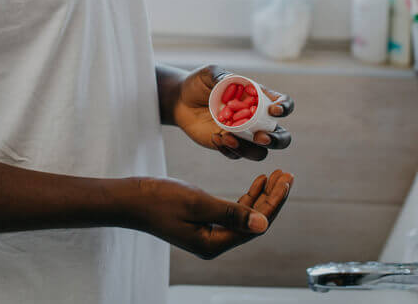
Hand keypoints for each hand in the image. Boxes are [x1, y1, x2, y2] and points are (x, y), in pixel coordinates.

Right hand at [128, 171, 294, 258]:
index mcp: (214, 243)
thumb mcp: (198, 203)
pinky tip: (257, 182)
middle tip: (287, 174)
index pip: (255, 225)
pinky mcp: (203, 222)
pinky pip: (233, 211)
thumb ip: (232, 213)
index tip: (286, 180)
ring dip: (262, 195)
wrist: (130, 199)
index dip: (274, 202)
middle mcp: (214, 242)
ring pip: (245, 215)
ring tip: (276, 175)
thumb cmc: (159, 199)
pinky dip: (247, 196)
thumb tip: (264, 225)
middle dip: (272, 197)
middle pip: (254, 221)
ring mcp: (208, 233)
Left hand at [173, 65, 293, 160]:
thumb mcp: (209, 74)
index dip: (285, 107)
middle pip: (281, 135)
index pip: (282, 103)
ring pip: (260, 152)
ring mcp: (244, 135)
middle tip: (261, 137)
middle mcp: (256, 119)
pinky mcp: (230, 145)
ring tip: (228, 138)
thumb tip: (230, 82)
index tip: (274, 111)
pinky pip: (237, 155)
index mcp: (258, 98)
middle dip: (277, 139)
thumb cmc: (199, 83)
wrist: (180, 101)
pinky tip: (215, 138)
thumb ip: (220, 76)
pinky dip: (229, 150)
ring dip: (249, 150)